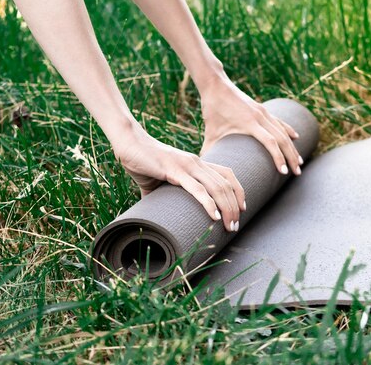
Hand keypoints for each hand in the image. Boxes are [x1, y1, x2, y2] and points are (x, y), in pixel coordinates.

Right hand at [111, 122, 245, 231]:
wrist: (129, 143)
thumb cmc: (143, 161)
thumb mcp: (159, 181)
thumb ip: (162, 194)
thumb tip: (156, 213)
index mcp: (197, 163)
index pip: (227, 174)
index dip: (238, 191)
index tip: (242, 209)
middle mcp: (197, 163)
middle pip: (226, 185)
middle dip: (234, 207)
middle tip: (234, 226)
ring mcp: (187, 166)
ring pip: (216, 188)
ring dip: (227, 209)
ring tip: (229, 226)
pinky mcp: (175, 171)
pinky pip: (197, 189)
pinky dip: (208, 203)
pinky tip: (214, 216)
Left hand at [198, 75, 303, 175]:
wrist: (215, 85)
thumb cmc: (212, 108)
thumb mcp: (210, 132)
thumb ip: (210, 150)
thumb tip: (206, 169)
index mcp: (249, 123)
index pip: (271, 142)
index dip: (279, 158)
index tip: (284, 172)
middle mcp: (260, 117)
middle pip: (283, 139)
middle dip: (291, 156)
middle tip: (297, 172)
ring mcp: (263, 112)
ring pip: (283, 131)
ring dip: (292, 147)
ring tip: (299, 161)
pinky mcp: (262, 109)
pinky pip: (280, 121)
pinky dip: (288, 130)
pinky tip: (296, 137)